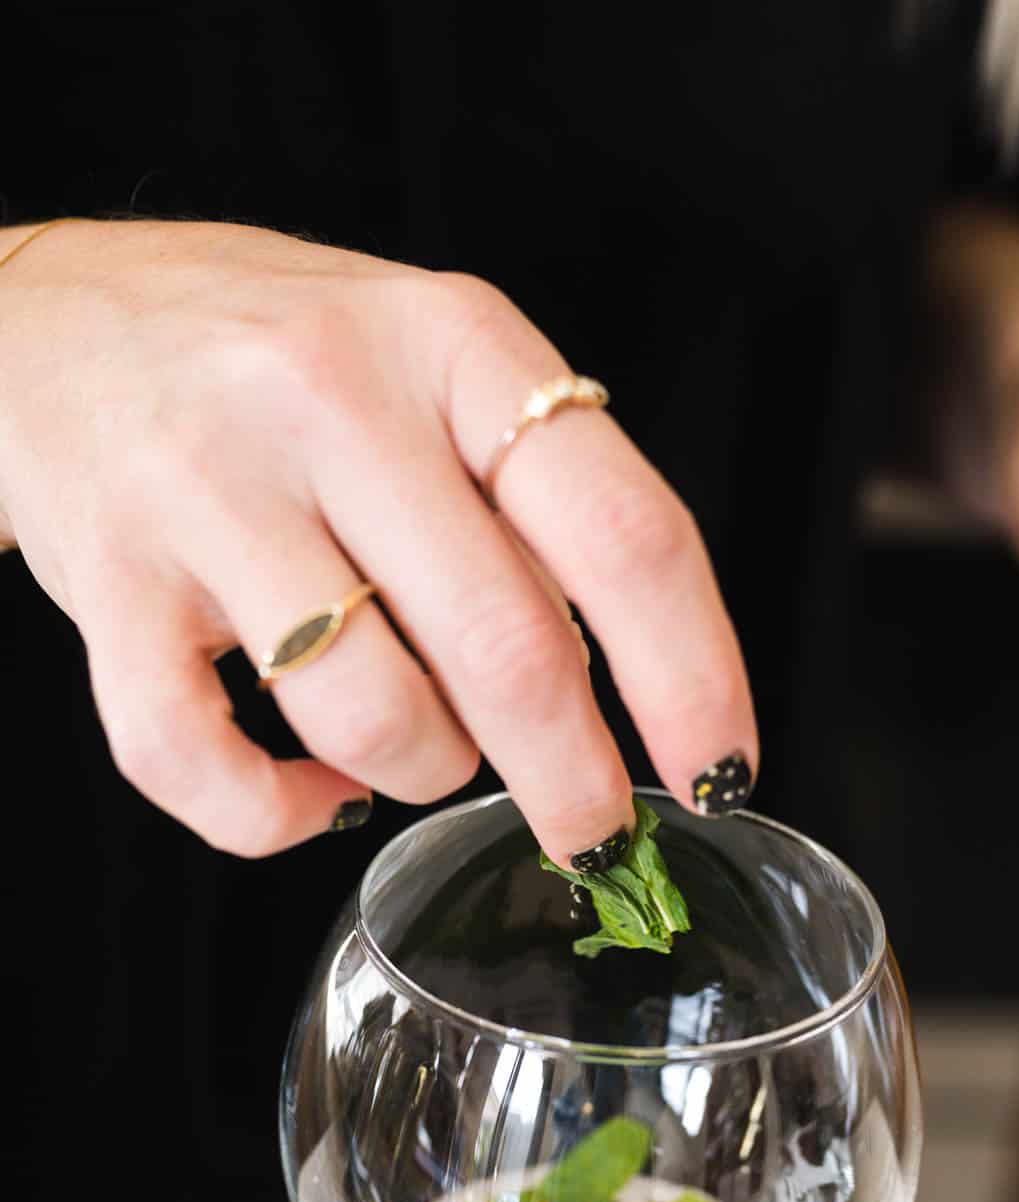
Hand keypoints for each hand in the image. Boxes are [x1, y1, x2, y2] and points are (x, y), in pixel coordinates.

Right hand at [0, 219, 755, 858]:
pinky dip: (277, 818)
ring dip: (426, 770)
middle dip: (577, 781)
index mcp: (452, 343)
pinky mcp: (111, 586)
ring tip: (417, 740)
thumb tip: (626, 690)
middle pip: (510, 648)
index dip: (692, 675)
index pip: (623, 530)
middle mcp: (332, 402)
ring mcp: (210, 493)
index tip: (721, 768)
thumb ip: (531, 499)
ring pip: (374, 718)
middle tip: (597, 832)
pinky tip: (312, 792)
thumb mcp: (431, 365)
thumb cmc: (276, 360)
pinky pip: (205, 765)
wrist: (51, 322)